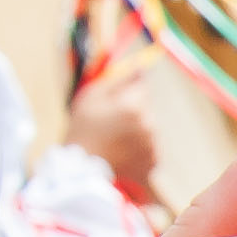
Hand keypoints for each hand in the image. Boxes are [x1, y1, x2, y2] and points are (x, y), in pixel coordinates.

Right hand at [62, 63, 161, 199]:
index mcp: (135, 107)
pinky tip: (120, 153)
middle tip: (108, 125)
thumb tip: (140, 66)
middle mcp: (149, 126)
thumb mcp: (92, 97)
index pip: (142, 88)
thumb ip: (118, 79)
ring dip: (135, 131)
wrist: (82, 170)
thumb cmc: (83, 130)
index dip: (126, 93)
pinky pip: (149, 148)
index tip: (114, 102)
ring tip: (112, 141)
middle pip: (146, 109)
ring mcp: (153, 146)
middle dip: (131, 112)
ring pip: (148, 129)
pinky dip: (138, 149)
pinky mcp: (154, 163)